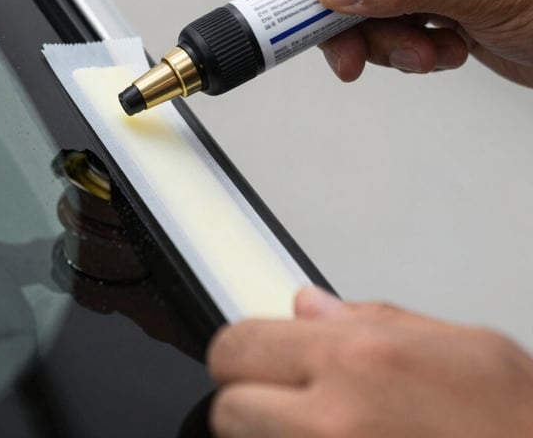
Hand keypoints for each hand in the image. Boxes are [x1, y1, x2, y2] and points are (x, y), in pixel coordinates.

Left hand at [207, 286, 532, 437]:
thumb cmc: (521, 424)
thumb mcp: (462, 345)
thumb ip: (369, 319)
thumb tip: (307, 306)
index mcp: (355, 363)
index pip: (238, 346)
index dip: (242, 350)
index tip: (255, 355)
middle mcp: (332, 426)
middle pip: (228, 411)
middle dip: (248, 401)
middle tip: (282, 399)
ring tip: (316, 429)